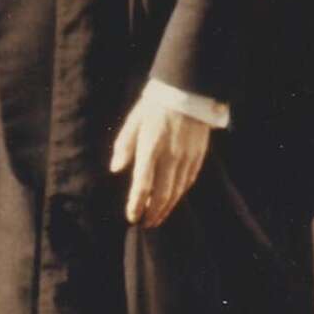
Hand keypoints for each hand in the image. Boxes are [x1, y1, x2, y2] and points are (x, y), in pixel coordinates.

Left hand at [109, 94, 209, 226]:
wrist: (187, 90)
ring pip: (177, 191)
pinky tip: (173, 201)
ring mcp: (186, 157)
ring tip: (156, 218)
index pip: (143, 184)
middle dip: (152, 212)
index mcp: (150, 146)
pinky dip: (180, 195)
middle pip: (162, 193)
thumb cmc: (155, 104)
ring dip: (166, 208)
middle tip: (145, 223)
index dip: (136, 204)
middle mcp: (170, 155)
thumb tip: (115, 169)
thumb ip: (124, 145)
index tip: (132, 217)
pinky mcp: (198, 156)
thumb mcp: (134, 120)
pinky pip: (188, 181)